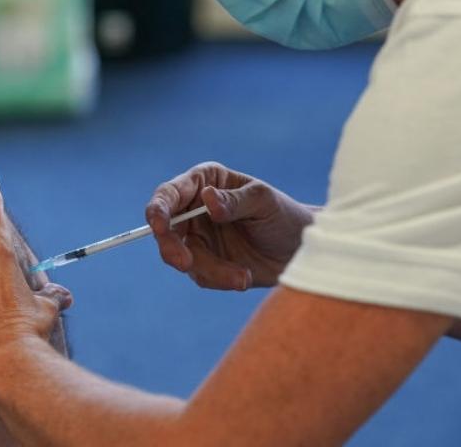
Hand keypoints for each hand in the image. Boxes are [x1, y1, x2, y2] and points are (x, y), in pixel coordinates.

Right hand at [146, 162, 314, 289]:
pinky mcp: (205, 262)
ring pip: (183, 256)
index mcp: (205, 182)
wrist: (301, 252)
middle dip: (172, 247)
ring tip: (242, 278)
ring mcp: (198, 236)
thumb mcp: (264, 202)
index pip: (170, 193)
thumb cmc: (284, 216)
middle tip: (185, 263)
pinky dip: (219, 279)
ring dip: (210, 270)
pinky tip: (244, 277)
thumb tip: (207, 199)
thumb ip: (235, 201)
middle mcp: (194, 208)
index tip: (159, 227)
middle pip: (166, 228)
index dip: (159, 209)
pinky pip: (200, 274)